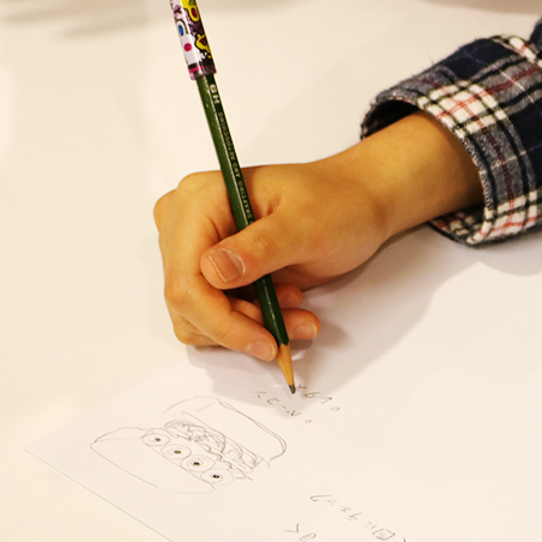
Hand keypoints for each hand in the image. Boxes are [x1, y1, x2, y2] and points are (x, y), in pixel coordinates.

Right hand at [153, 113, 481, 355]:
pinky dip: (251, 325)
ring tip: (296, 314)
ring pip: (199, 318)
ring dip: (249, 329)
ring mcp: (197, 250)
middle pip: (188, 303)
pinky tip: (286, 309)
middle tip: (291, 324)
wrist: (355, 204)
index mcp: (200, 200)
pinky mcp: (213, 273)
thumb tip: (214, 272)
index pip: (185, 278)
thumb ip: (261, 247)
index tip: (264, 341)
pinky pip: (215, 317)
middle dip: (240, 326)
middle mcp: (187, 224)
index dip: (220, 320)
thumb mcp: (307, 225)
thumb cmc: (337, 203)